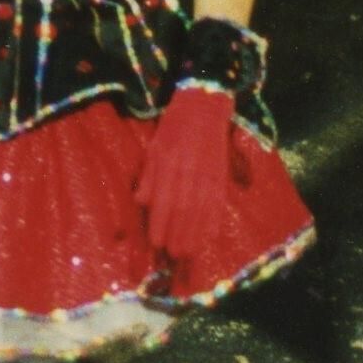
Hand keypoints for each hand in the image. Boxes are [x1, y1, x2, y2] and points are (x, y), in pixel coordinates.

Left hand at [140, 83, 236, 268]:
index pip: (164, 200)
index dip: (161, 223)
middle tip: (173, 256)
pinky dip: (215, 221)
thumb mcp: (154, 147)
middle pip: (184, 211)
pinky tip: (212, 237)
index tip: (156, 243)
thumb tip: (141, 201)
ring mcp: (208, 175)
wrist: (204, 106)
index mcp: (169, 163)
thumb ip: (148, 175)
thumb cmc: (173, 127)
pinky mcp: (221, 175)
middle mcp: (189, 172)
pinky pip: (219, 203)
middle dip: (179, 235)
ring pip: (202, 211)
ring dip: (196, 235)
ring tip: (189, 253)